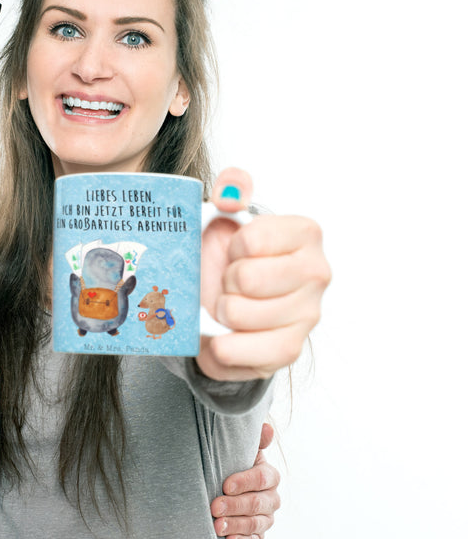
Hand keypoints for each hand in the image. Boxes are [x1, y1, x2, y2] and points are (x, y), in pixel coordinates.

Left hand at [197, 168, 330, 380]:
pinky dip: (225, 346)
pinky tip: (223, 336)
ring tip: (227, 304)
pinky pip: (248, 351)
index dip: (231, 247)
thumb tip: (231, 188)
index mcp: (305, 234)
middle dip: (225, 281)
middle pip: (246, 279)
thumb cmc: (228, 256)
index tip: (236, 250)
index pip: (252, 240)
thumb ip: (230, 191)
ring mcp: (308, 314)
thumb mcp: (225, 216)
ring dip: (220, 311)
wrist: (222, 301)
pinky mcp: (291, 349)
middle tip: (230, 281)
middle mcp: (317, 273)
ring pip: (239, 314)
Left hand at [211, 422, 280, 538]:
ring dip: (235, 525)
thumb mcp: (241, 450)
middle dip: (235, 506)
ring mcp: (267, 517)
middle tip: (214, 507)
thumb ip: (254, 440)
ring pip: (255, 524)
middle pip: (257, 503)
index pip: (261, 479)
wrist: (227, 484)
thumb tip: (266, 428)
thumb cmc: (233, 463)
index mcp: (269, 475)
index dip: (244, 482)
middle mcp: (272, 498)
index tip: (225, 485)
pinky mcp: (259, 534)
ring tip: (216, 526)